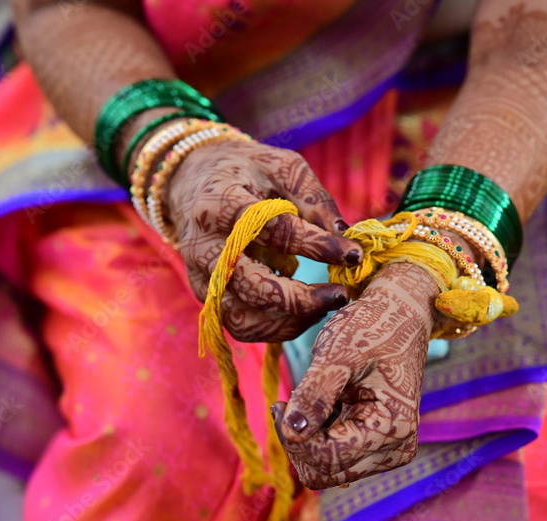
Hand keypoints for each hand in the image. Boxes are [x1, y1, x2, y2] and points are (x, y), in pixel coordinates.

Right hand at [167, 140, 361, 342]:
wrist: (192, 181)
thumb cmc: (246, 171)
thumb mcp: (281, 166)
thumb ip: (312, 197)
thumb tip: (344, 232)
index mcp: (221, 204)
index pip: (273, 230)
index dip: (317, 245)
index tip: (354, 254)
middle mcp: (206, 245)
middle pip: (253, 287)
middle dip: (302, 298)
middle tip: (341, 294)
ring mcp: (202, 276)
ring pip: (243, 318)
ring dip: (290, 321)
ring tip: (325, 305)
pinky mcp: (206, 297)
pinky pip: (240, 326)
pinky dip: (275, 327)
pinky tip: (304, 312)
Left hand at [271, 263, 437, 488]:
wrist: (400, 318)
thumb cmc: (373, 329)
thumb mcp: (339, 354)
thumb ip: (314, 394)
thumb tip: (292, 431)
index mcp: (392, 427)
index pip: (328, 458)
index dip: (294, 438)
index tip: (278, 405)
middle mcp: (395, 448)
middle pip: (325, 472)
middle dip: (299, 442)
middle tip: (286, 404)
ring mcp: (388, 451)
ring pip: (327, 471)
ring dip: (307, 441)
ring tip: (302, 402)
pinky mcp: (377, 447)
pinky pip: (336, 459)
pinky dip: (318, 438)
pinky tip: (316, 408)